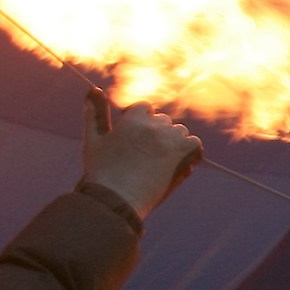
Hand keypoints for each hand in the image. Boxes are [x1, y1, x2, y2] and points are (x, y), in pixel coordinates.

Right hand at [83, 94, 201, 218]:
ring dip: (173, 144)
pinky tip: (176, 166)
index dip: (140, 123)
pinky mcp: (186, 153)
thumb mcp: (94, 140)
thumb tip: (94, 89)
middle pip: (163, 121)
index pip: (146, 108)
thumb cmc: (101, 172)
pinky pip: (196, 144)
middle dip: (156, 135)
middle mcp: (156, 124)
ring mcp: (172, 138)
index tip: (135, 141)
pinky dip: (189, 153)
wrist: (116, 200)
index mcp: (134, 118)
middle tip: (144, 158)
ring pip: (180, 132)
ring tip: (157, 164)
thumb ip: (95, 114)